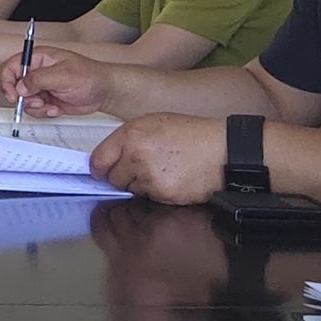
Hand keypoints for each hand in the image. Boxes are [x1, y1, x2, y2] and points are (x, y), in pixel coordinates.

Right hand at [0, 47, 113, 115]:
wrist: (104, 92)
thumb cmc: (90, 76)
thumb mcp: (63, 75)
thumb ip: (38, 79)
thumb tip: (20, 87)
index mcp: (39, 58)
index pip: (11, 66)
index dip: (7, 81)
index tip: (13, 94)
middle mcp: (37, 72)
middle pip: (14, 85)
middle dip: (23, 98)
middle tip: (35, 101)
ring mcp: (41, 86)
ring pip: (24, 100)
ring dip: (36, 107)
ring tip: (50, 105)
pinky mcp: (46, 99)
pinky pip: (35, 109)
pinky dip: (44, 112)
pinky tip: (56, 108)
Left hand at [91, 113, 226, 204]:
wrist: (223, 151)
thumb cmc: (192, 136)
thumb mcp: (154, 123)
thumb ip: (126, 139)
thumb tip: (105, 159)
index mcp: (131, 134)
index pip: (98, 160)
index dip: (101, 167)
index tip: (104, 170)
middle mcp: (136, 154)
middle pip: (112, 178)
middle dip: (123, 176)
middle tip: (143, 167)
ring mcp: (148, 176)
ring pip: (129, 189)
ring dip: (140, 184)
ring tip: (162, 170)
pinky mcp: (162, 193)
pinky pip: (147, 198)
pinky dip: (156, 192)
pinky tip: (171, 179)